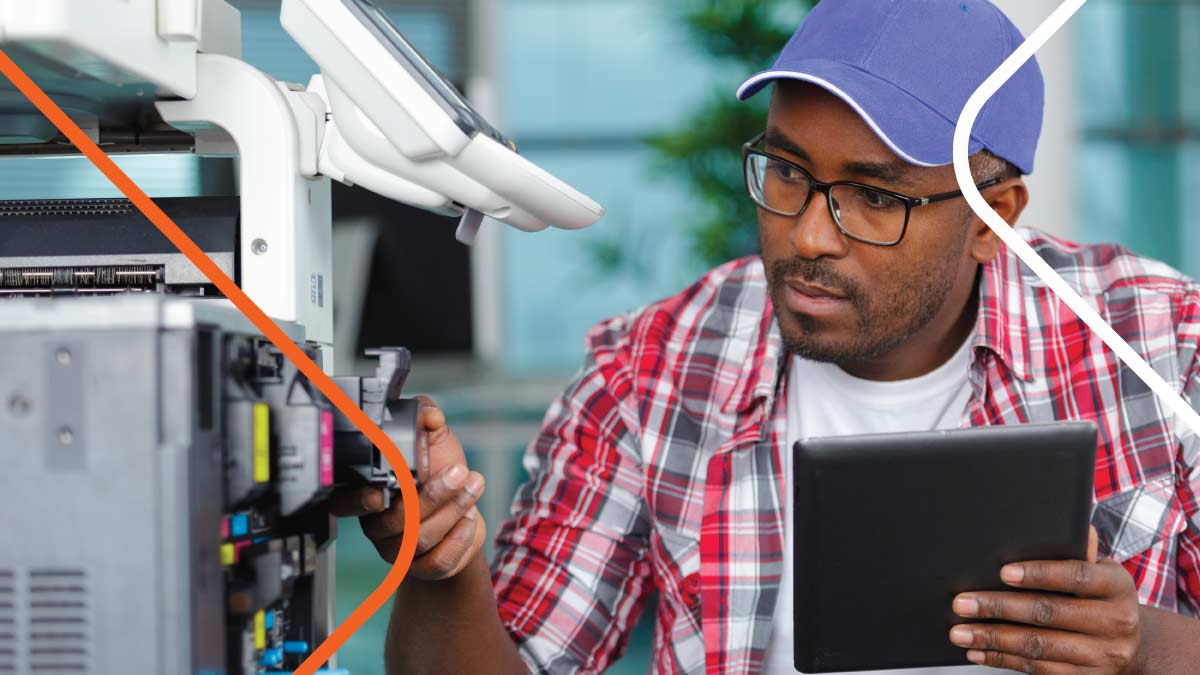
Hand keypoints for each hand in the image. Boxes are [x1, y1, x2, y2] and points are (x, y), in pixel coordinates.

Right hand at [330, 396, 486, 579]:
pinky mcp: (424, 568)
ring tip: (473, 486)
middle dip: (432, 495)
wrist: (463, 513)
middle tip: (457, 472)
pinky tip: (471, 518)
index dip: (359, 501)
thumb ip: (426, 419)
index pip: (346, 504)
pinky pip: (437, 562)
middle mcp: (378, 526)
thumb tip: (429, 414)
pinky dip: (458, 539)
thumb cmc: (440, 473)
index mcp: (368, 494)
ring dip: (452, 510)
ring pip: (419, 539)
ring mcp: (399, 551)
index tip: (383, 492)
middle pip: (396, 520)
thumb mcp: (434, 440)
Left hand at [948, 526, 1143, 673]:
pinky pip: (1038, 669)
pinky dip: (1003, 659)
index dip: (1039, 573)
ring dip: (993, 638)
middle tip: (961, 603)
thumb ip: (1078, 552)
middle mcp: (1116, 622)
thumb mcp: (1098, 572)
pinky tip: (979, 651)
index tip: (1002, 572)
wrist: (1130, 646)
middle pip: (1049, 613)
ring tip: (960, 632)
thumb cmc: (1099, 597)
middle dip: (998, 607)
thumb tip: (1064, 525)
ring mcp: (1103, 655)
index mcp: (1117, 586)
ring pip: (1039, 645)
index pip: (1076, 575)